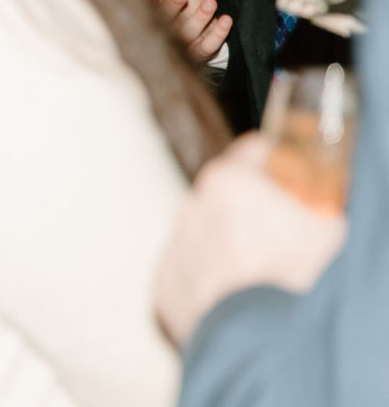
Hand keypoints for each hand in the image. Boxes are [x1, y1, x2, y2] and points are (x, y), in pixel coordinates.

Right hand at [144, 0, 231, 62]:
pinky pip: (208, 45)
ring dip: (199, 18)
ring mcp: (184, 40)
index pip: (147, 2)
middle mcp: (166, 25)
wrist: (202, 19)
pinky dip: (217, 34)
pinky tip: (226, 20)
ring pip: (187, 33)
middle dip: (172, 7)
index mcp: (154, 7)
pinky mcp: (201, 49)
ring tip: (211, 2)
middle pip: (165, 19)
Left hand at [155, 132, 347, 343]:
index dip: (281, 166)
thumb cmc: (302, 284)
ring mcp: (177, 250)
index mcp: (231, 182)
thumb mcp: (334, 229)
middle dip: (256, 212)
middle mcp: (193, 209)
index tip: (297, 181)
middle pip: (228, 196)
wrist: (266, 350)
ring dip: (232, 248)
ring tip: (269, 278)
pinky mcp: (166, 291)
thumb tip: (335, 198)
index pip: (254, 152)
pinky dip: (212, 284)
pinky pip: (192, 277)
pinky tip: (245, 300)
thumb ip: (328, 201)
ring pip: (207, 236)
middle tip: (291, 239)